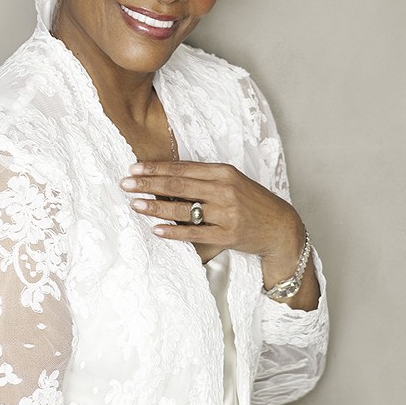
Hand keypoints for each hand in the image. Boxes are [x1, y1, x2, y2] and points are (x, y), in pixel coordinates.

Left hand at [120, 160, 304, 273]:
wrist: (280, 227)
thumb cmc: (251, 202)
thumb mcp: (232, 181)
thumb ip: (204, 178)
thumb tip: (166, 175)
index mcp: (224, 172)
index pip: (183, 168)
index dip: (156, 167)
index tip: (134, 168)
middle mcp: (224, 190)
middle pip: (178, 185)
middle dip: (148, 184)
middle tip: (126, 183)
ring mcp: (226, 214)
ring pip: (183, 209)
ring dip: (156, 206)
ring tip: (135, 204)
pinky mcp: (226, 236)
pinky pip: (194, 233)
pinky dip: (173, 232)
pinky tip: (156, 229)